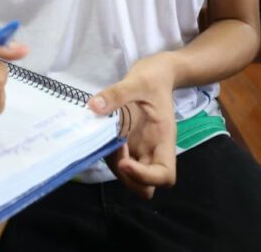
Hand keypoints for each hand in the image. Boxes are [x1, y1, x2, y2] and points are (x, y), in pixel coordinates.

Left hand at [89, 54, 176, 198]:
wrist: (156, 73)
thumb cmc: (153, 79)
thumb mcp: (138, 81)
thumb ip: (118, 94)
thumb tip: (95, 106)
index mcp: (164, 140)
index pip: (165, 176)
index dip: (146, 177)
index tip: (125, 162)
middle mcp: (152, 151)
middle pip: (145, 186)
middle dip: (127, 176)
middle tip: (116, 149)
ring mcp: (139, 150)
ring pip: (128, 177)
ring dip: (115, 166)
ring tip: (108, 137)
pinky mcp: (126, 145)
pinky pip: (116, 161)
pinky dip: (107, 155)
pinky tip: (103, 134)